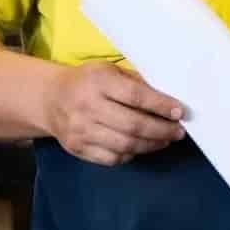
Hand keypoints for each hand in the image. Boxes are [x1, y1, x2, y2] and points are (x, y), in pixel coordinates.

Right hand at [42, 61, 185, 165]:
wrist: (50, 98)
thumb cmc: (88, 82)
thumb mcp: (109, 71)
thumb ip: (135, 83)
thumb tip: (168, 101)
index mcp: (98, 81)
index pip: (136, 96)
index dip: (161, 106)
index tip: (179, 112)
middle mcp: (87, 106)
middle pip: (133, 125)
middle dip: (162, 130)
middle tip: (178, 132)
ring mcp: (80, 130)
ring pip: (125, 145)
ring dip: (151, 145)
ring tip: (165, 140)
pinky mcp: (77, 148)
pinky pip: (111, 158)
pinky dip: (131, 155)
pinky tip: (141, 147)